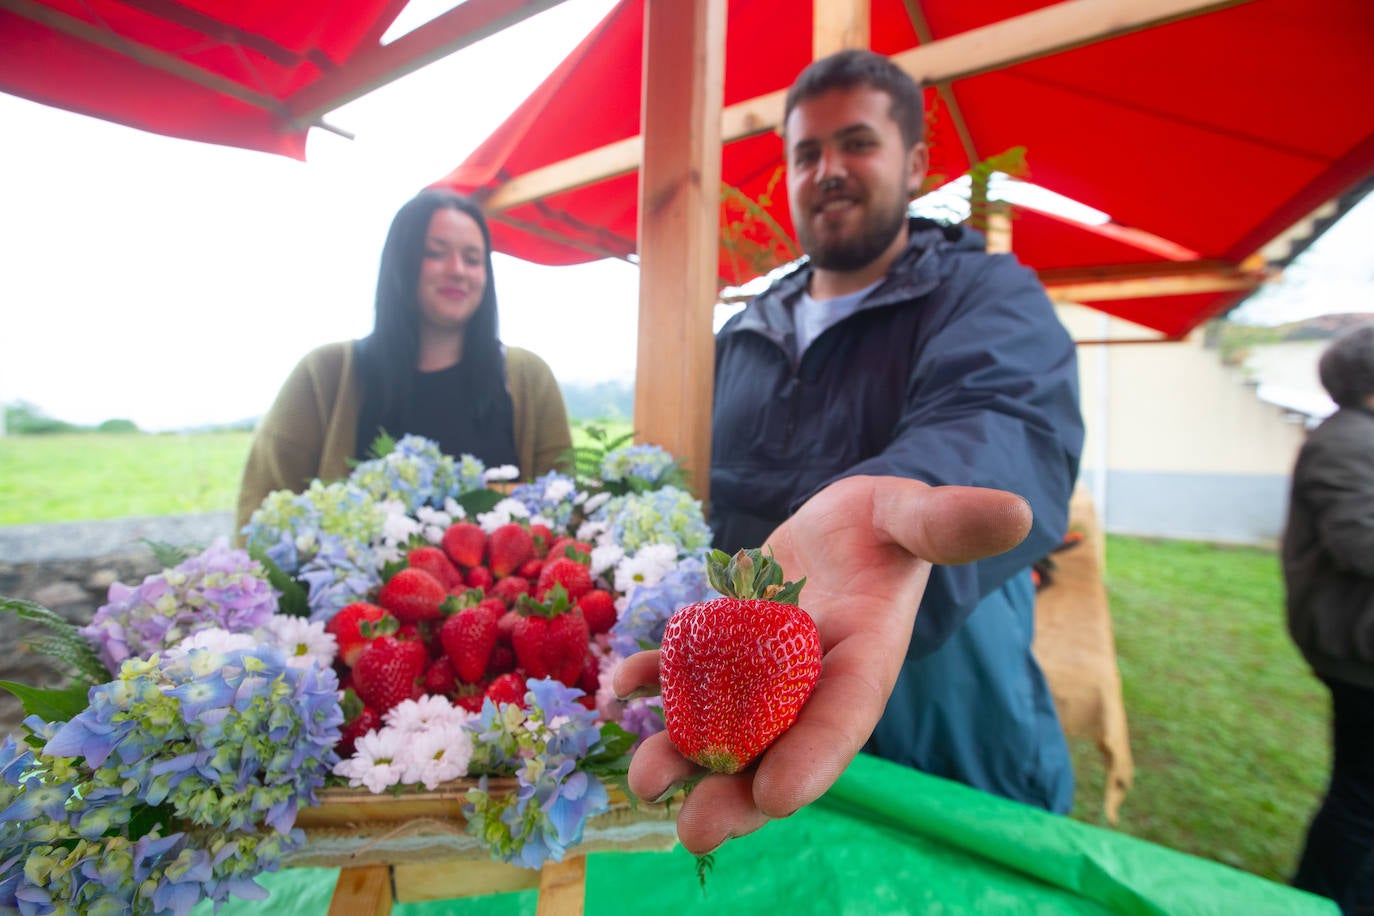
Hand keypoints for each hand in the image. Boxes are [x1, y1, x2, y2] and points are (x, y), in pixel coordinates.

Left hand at [612, 475, 1032, 853]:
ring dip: (683, 751)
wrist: (850, 522)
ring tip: (644, 776)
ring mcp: (762, 667)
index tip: (776, 796)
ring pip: (722, 723)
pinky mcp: (725, 642)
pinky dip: (654, 679)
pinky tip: (620, 686)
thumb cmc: (891, 521)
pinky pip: (684, 670)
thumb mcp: (916, 513)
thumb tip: (1017, 510)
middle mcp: (812, 678)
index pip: (844, 717)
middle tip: (695, 827)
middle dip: (737, 792)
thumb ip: (949, 521)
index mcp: (865, 658)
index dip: (814, 756)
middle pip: (776, 745)